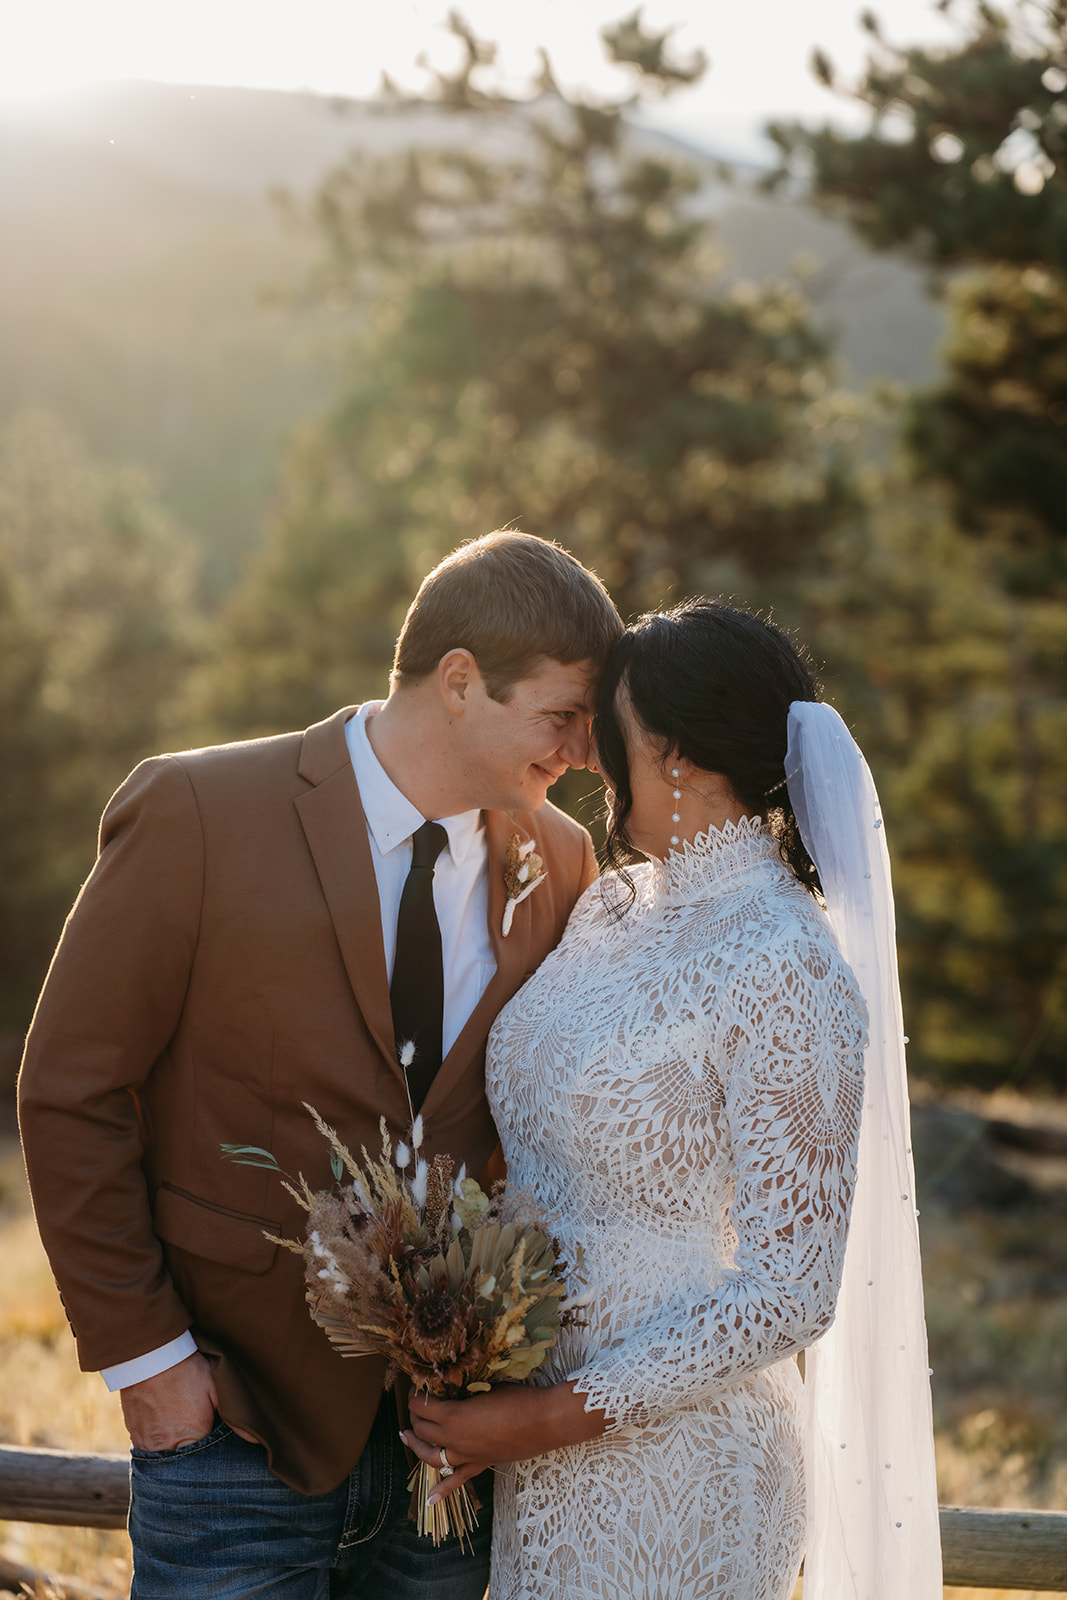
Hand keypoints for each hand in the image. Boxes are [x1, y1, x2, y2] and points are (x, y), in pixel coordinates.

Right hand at [120, 1351, 257, 1449]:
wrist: (152, 1354)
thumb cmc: (187, 1370)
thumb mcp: (216, 1388)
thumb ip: (235, 1418)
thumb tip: (256, 1441)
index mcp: (191, 1438)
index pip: (204, 1462)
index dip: (211, 1453)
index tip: (213, 1439)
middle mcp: (165, 1447)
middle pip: (183, 1463)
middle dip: (191, 1457)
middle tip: (196, 1436)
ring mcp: (146, 1443)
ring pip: (163, 1459)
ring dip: (173, 1450)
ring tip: (179, 1432)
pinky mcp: (133, 1434)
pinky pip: (147, 1449)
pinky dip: (157, 1443)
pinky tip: (165, 1428)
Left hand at [402, 1383, 606, 1503]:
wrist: (544, 1421)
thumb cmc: (517, 1398)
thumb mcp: (486, 1387)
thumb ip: (465, 1391)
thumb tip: (452, 1387)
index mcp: (454, 1417)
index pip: (422, 1407)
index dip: (415, 1396)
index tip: (417, 1386)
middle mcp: (455, 1440)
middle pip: (423, 1430)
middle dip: (414, 1416)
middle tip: (416, 1404)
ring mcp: (467, 1456)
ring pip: (432, 1456)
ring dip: (417, 1446)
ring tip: (407, 1437)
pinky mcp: (480, 1465)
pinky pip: (457, 1480)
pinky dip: (442, 1490)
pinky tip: (430, 1500)